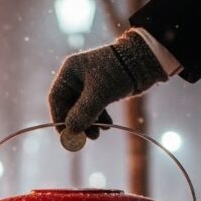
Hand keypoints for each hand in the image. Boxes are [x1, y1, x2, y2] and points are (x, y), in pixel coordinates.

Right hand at [48, 30, 167, 150]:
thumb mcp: (99, 94)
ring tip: (98, 134)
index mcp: (70, 71)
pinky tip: (107, 126)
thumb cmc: (118, 73)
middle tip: (85, 138)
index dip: (59, 118)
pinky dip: (98, 117)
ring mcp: (89, 83)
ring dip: (89, 123)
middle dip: (77, 123)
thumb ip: (83, 112)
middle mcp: (76, 76)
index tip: (65, 134)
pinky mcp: (102, 89)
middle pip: (69, 105)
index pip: (56, 99)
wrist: (144, 61)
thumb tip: (71, 130)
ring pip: (82, 108)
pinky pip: (94, 107)